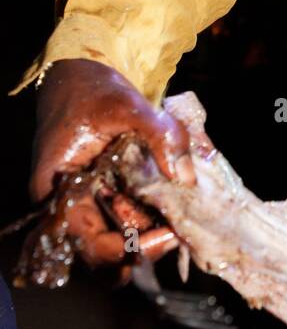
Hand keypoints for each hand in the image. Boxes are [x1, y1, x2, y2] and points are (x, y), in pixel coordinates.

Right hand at [31, 59, 193, 265]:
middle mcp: (69, 206)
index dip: (128, 248)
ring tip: (177, 219)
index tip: (166, 234)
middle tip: (177, 231)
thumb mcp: (128, 106)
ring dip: (149, 235)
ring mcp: (87, 203)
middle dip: (143, 247)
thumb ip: (162, 136)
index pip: (90, 243)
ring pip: (118, 240)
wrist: (79, 75)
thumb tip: (186, 177)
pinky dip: (149, 219)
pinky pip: (126, 220)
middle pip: (105, 253)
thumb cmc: (92, 90)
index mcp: (59, 192)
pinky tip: (172, 208)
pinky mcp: (105, 196)